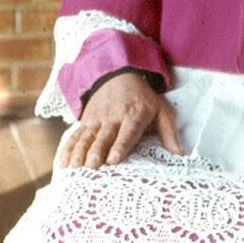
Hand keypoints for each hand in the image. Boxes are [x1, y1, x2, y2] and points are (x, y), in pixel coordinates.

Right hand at [60, 71, 183, 168]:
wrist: (120, 75)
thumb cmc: (144, 99)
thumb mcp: (161, 110)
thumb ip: (169, 132)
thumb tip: (180, 154)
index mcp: (135, 115)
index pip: (128, 131)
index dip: (121, 145)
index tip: (114, 158)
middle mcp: (114, 117)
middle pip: (104, 136)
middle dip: (97, 151)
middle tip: (92, 165)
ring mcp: (98, 118)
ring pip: (87, 137)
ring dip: (80, 152)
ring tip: (75, 167)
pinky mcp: (86, 120)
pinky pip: (75, 135)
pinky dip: (68, 148)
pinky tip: (63, 162)